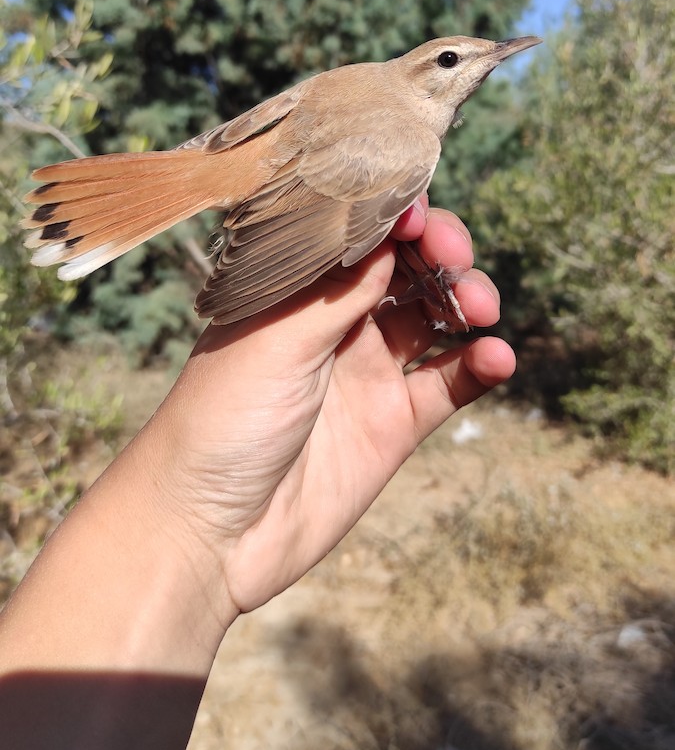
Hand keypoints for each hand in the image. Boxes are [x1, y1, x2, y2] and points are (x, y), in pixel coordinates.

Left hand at [151, 203, 514, 620]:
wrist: (208, 534)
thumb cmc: (220, 421)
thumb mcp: (275, 339)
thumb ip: (339, 287)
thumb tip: (394, 226)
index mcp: (293, 291)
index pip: (355, 234)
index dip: (392, 215)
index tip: (418, 216)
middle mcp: (332, 323)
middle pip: (404, 267)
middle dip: (439, 251)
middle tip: (454, 258)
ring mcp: (366, 373)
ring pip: (434, 317)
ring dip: (466, 299)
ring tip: (480, 308)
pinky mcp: (393, 426)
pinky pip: (449, 383)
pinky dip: (480, 364)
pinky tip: (496, 358)